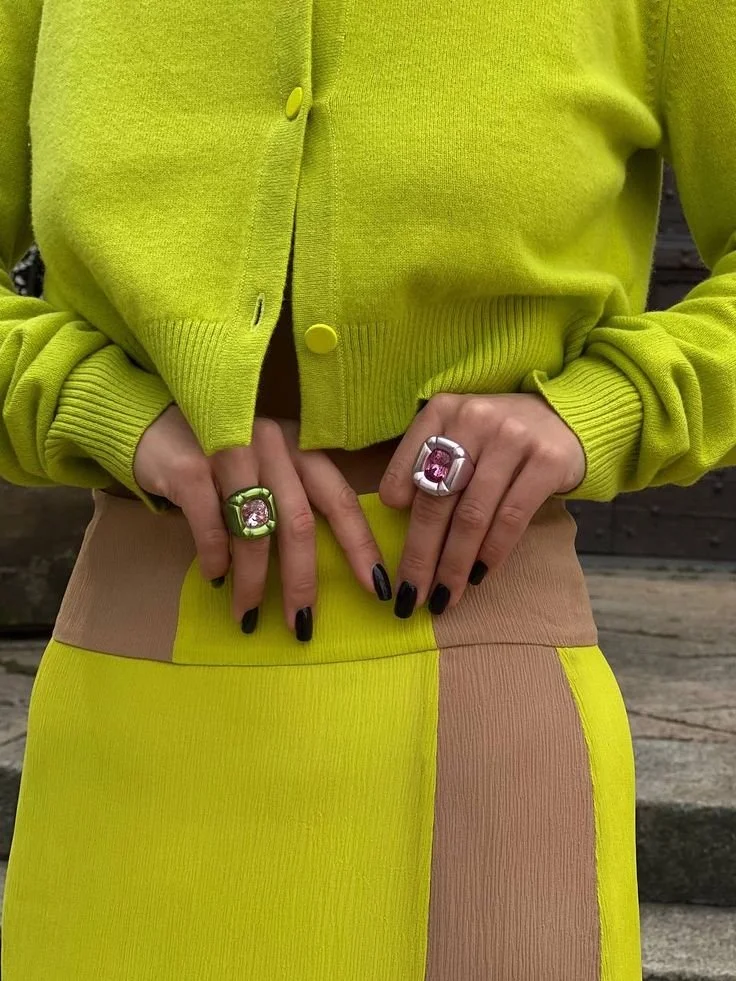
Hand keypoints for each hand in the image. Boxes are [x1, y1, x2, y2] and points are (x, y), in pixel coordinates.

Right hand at [133, 406, 390, 638]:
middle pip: (299, 522)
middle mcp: (272, 445)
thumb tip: (316, 570)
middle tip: (302, 624)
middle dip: (303, 580)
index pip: (339, 499)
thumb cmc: (221, 456)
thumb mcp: (267, 467)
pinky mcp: (190, 468)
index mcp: (300, 448)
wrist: (151, 423)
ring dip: (253, 581)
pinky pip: (211, 526)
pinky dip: (217, 559)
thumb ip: (294, 501)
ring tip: (249, 614)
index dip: (359, 545)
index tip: (375, 587)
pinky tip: (216, 579)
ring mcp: (230, 452)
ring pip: (254, 531)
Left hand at [378, 392, 585, 616]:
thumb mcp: (456, 435)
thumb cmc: (496, 439)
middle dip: (420, 558)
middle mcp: (473, 419)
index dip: (394, 523)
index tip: (390, 563)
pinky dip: (492, 552)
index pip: (405, 473)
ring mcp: (512, 438)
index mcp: (440, 411)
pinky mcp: (546, 459)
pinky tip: (479, 575)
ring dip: (455, 565)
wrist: (564, 417)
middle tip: (408, 598)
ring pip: (472, 516)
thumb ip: (426, 464)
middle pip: (436, 502)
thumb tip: (394, 514)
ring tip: (443, 597)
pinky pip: (511, 518)